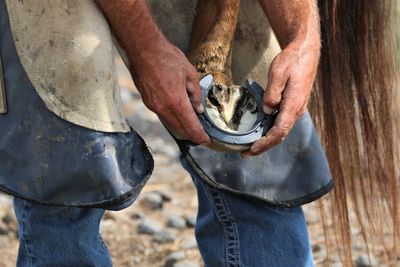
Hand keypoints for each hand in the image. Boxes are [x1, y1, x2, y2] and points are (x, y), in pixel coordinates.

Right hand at [130, 40, 209, 144]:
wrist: (143, 49)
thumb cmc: (167, 58)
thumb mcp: (190, 74)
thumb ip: (195, 95)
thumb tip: (198, 109)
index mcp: (176, 101)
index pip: (190, 126)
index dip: (199, 136)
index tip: (206, 140)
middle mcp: (163, 108)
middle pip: (180, 129)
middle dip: (191, 134)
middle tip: (200, 135)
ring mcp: (153, 106)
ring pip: (170, 123)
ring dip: (181, 127)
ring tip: (191, 125)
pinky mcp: (147, 102)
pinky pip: (162, 115)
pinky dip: (172, 118)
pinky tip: (178, 113)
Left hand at [241, 41, 318, 156]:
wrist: (304, 52)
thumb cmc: (292, 60)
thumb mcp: (278, 73)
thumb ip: (272, 93)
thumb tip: (267, 110)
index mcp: (293, 104)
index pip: (279, 130)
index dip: (265, 142)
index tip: (252, 149)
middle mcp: (296, 110)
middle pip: (279, 135)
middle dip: (263, 147)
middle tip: (245, 154)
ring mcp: (295, 109)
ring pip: (280, 130)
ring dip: (266, 141)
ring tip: (249, 147)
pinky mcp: (292, 106)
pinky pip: (281, 123)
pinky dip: (269, 131)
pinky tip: (259, 133)